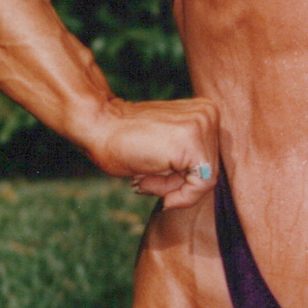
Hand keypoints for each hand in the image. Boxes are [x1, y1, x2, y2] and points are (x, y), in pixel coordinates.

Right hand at [81, 96, 219, 208]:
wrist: (98, 125)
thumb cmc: (123, 141)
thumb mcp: (167, 151)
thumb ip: (187, 161)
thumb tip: (198, 188)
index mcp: (205, 112)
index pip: (209, 160)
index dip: (182, 180)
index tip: (152, 182)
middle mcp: (209, 114)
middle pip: (208, 169)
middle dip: (177, 183)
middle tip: (143, 179)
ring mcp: (203, 125)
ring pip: (203, 179)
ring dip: (171, 187)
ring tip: (143, 177)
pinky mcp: (193, 140)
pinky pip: (201, 184)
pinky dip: (178, 194)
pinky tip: (147, 182)